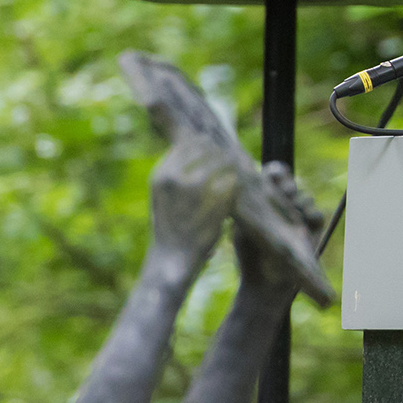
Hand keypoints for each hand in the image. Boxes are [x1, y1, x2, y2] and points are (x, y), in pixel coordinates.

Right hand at [148, 137, 236, 253]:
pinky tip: (240, 190)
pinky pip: (234, 182)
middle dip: (224, 154)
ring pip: (224, 162)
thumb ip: (176, 172)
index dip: (207, 146)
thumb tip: (197, 146)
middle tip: (237, 160)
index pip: (190, 143)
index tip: (218, 152)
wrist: (172, 259)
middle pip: (209, 149)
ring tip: (241, 173)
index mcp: (162, 174)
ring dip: (234, 166)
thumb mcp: (163, 195)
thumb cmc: (171, 227)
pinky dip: (239, 184)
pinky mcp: (215, 203)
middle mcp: (176, 178)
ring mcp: (195, 190)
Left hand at [233, 162, 324, 286]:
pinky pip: (317, 216)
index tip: (272, 176)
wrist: (265, 283)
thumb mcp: (243, 225)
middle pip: (290, 184)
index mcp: (264, 201)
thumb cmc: (249, 255)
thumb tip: (248, 180)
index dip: (276, 173)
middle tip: (285, 190)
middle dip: (288, 184)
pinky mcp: (312, 231)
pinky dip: (313, 215)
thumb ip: (248, 203)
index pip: (273, 178)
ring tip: (295, 206)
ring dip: (300, 200)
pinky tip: (307, 221)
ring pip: (305, 198)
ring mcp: (298, 219)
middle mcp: (282, 207)